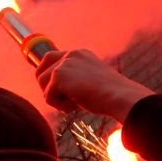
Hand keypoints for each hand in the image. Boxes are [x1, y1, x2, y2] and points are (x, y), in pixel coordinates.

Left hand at [35, 49, 153, 120]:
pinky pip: (47, 97)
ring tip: (76, 103)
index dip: (45, 73)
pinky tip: (76, 105)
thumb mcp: (90, 81)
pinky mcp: (59, 75)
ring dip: (56, 99)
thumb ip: (73, 79)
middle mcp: (70, 55)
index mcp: (79, 54)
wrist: (121, 96)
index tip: (47, 86)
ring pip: (43, 86)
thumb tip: (52, 89)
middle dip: (46, 88)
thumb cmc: (110, 95)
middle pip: (40, 72)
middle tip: (64, 100)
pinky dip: (60, 106)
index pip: (49, 58)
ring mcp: (64, 64)